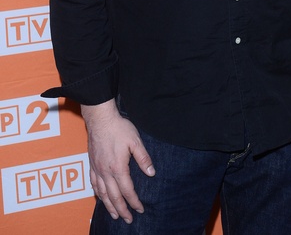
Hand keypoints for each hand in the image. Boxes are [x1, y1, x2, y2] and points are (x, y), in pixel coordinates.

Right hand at [81, 99, 154, 223]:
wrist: (100, 119)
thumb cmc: (119, 128)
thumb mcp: (135, 141)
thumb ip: (143, 159)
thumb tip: (151, 173)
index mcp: (118, 168)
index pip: (127, 190)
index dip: (134, 202)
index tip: (140, 209)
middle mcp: (106, 172)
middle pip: (114, 196)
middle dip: (122, 209)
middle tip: (128, 220)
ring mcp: (97, 168)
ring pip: (102, 193)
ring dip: (109, 205)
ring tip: (115, 214)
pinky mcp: (91, 164)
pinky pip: (93, 183)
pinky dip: (98, 193)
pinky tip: (100, 197)